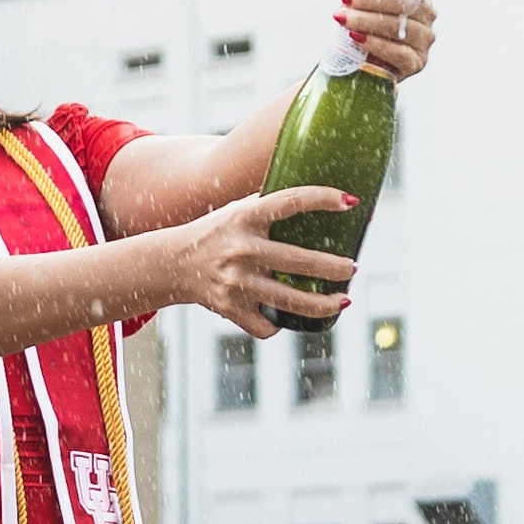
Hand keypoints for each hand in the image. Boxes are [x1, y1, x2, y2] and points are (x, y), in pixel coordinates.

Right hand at [167, 186, 357, 339]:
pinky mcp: (230, 308)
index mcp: (245, 217)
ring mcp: (235, 282)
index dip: (322, 199)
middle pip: (299, 261)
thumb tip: (324, 200)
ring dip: (324, 305)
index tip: (350, 202)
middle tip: (352, 268)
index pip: (290, 201)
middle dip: (334, 268)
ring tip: (343, 300)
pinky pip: (266, 325)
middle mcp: (241, 249)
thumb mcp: (237, 211)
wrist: (172, 264)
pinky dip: (278, 324)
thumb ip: (270, 205)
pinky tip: (288, 318)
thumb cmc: (217, 233)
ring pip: (290, 301)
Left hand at [338, 0, 436, 79]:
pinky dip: (375, 43)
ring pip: (399, 27)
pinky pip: (399, 53)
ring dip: (366, 21)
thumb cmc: (364, 20)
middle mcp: (427, 15)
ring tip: (343, 19)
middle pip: (406, 2)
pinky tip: (357, 38)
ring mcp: (424, 40)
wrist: (360, 58)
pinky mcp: (416, 62)